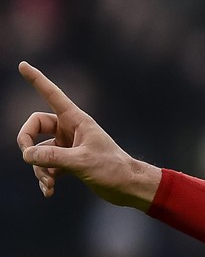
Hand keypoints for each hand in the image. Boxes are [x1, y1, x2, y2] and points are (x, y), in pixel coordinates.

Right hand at [15, 61, 160, 209]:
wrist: (130, 188)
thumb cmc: (113, 170)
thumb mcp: (82, 162)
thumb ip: (52, 157)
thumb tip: (27, 154)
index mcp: (77, 120)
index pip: (52, 95)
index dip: (37, 80)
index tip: (23, 64)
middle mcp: (71, 130)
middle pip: (35, 126)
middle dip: (27, 143)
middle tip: (30, 158)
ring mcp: (69, 146)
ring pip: (40, 151)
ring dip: (39, 168)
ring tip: (49, 183)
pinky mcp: (70, 162)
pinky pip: (48, 166)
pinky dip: (45, 177)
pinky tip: (49, 191)